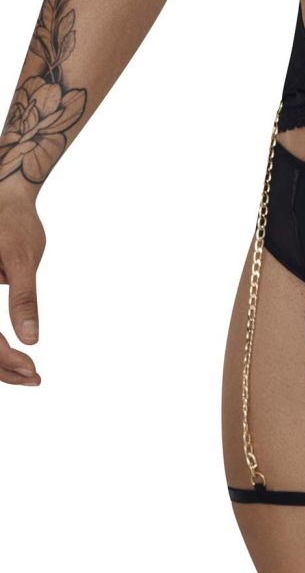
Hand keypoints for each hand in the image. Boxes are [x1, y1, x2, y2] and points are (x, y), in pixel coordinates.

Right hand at [0, 185, 46, 385]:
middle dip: (0, 366)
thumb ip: (24, 298)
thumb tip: (31, 340)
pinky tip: (14, 359)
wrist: (4, 196)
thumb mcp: (23, 259)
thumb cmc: (15, 222)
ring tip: (28, 374)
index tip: (32, 368)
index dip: (3, 358)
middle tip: (34, 377)